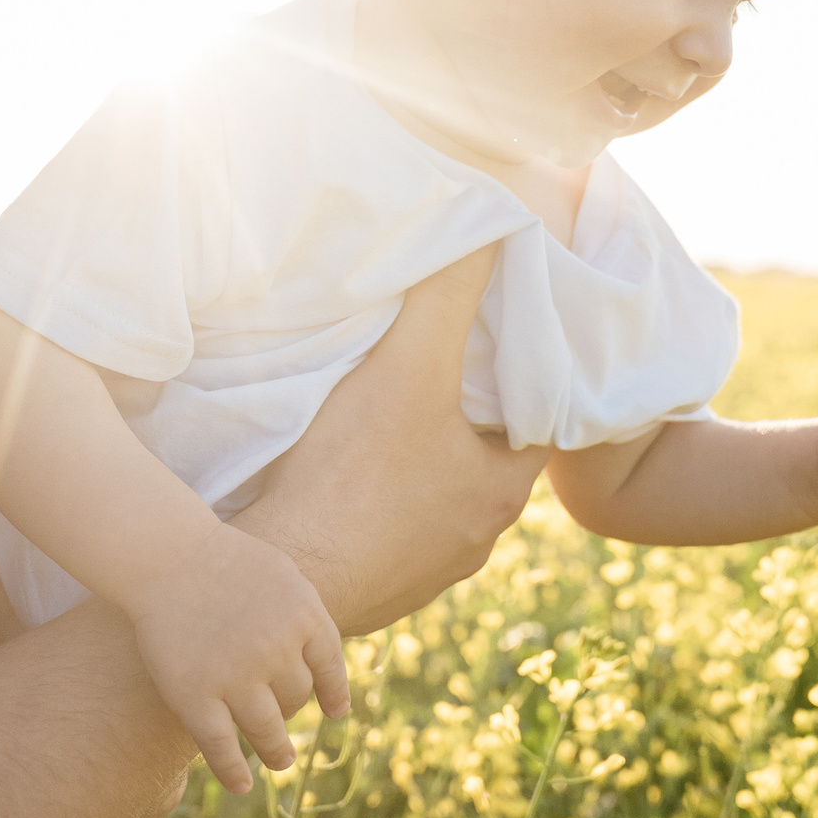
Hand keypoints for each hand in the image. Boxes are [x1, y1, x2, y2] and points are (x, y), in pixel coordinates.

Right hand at [122, 526, 348, 793]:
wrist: (164, 555)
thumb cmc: (221, 559)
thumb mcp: (280, 574)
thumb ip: (303, 613)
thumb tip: (321, 658)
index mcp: (303, 614)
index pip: (329, 666)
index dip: (333, 692)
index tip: (334, 711)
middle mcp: (276, 648)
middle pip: (297, 696)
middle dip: (292, 711)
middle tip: (287, 729)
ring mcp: (236, 674)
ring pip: (268, 728)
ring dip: (276, 749)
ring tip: (278, 760)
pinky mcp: (195, 695)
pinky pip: (221, 745)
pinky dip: (233, 770)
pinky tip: (241, 784)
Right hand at [235, 243, 545, 633]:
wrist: (280, 580)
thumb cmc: (351, 477)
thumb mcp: (407, 366)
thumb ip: (450, 295)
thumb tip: (496, 227)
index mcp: (500, 493)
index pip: (537, 425)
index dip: (522, 380)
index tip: (497, 344)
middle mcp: (475, 542)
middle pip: (484, 461)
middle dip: (465, 418)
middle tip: (438, 368)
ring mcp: (425, 574)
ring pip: (437, 500)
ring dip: (418, 465)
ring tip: (387, 418)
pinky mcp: (376, 590)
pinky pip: (391, 534)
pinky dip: (379, 503)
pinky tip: (345, 477)